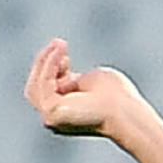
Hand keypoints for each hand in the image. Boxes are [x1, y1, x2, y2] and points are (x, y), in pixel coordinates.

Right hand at [24, 38, 147, 138]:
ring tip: (61, 45)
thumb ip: (78, 79)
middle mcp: (56, 118)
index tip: (64, 50)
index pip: (47, 88)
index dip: (52, 67)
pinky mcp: (51, 113)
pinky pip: (43, 84)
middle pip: (36, 87)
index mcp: (67, 112)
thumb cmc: (118, 97)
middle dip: (45, 63)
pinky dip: (50, 66)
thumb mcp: (94, 81)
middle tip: (59, 44)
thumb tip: (63, 73)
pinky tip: (61, 54)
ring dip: (46, 62)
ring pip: (36, 86)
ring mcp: (52, 118)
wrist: (127, 112)